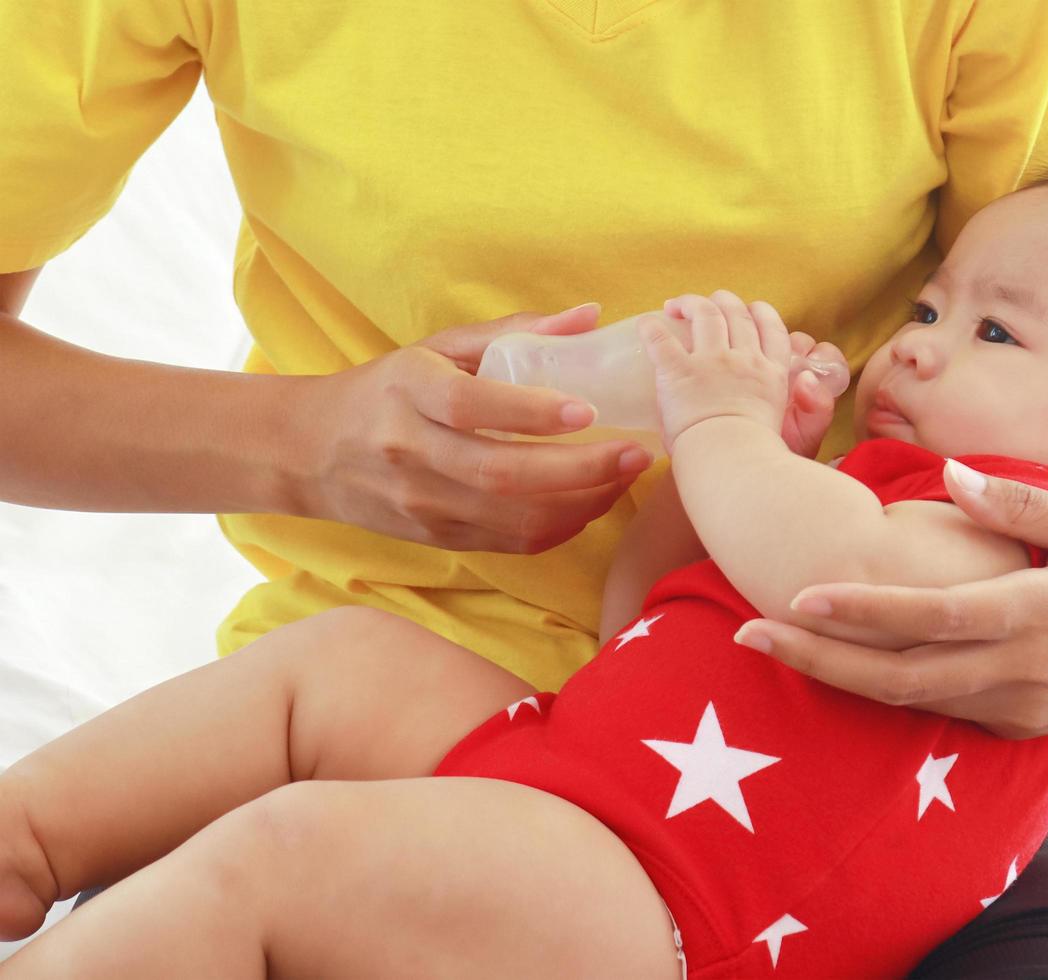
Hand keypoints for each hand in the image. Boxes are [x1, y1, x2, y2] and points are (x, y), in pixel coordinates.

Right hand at [296, 304, 652, 552]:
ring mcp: (422, 504)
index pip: (471, 406)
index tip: (588, 409)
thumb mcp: (439, 347)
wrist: (310, 452)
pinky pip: (511, 543)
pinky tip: (591, 502)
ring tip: (624, 477)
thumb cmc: (389, 389)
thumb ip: (515, 331)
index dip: (532, 412)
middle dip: (581, 469)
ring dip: (582, 503)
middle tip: (637, 453)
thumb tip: (590, 315)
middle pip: (502, 472)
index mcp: (409, 392)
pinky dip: (561, 527)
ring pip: (513, 518)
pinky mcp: (437, 538)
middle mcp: (410, 451)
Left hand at [655, 298, 842, 458]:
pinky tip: (645, 325)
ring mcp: (712, 362)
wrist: (732, 462)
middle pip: (737, 314)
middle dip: (724, 301)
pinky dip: (651, 329)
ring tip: (676, 305)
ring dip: (691, 303)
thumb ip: (809, 407)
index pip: (772, 329)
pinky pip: (661, 340)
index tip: (752, 309)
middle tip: (710, 302)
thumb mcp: (796, 428)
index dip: (761, 313)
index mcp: (771, 374)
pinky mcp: (679, 371)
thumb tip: (808, 381)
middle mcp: (744, 360)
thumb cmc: (759, 457)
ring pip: (705, 314)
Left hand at [731, 461, 1047, 737]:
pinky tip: (838, 667)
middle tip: (746, 638)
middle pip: (900, 676)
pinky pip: (939, 712)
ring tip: (773, 649)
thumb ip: (1027, 505)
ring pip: (910, 703)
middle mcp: (1019, 671)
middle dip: (818, 661)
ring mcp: (1017, 709)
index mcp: (1039, 614)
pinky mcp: (1016, 729)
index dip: (863, 612)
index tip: (799, 597)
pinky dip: (884, 694)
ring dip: (838, 680)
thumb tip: (953, 476)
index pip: (933, 618)